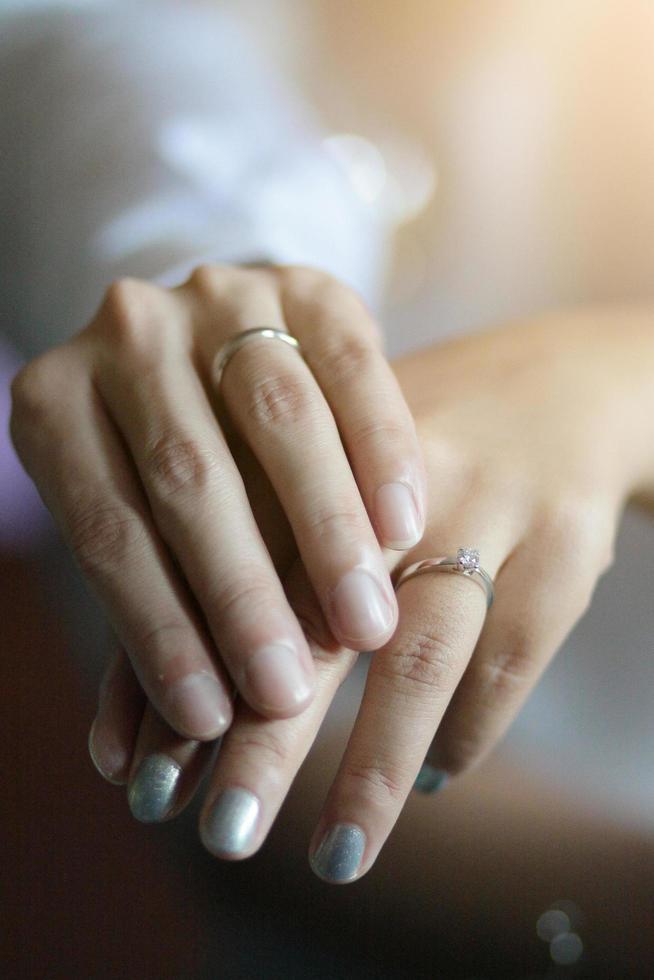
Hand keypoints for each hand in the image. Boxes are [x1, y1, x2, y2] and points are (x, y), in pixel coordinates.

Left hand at [9, 264, 425, 749]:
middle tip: (287, 692)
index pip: (103, 527)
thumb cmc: (170, 468)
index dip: (154, 629)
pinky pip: (354, 366)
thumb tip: (122, 765)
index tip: (208, 721)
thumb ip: (140, 623)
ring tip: (365, 629)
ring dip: (324, 530)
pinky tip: (406, 527)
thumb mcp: (139, 526)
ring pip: (278, 417)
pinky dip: (379, 449)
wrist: (219, 348)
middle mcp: (129, 331)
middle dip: (242, 592)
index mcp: (57, 399)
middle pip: (188, 473)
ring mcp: (221, 294)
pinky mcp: (308, 284)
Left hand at [62, 308, 653, 877]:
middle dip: (265, 738)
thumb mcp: (326, 471)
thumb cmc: (408, 445)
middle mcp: (392, 484)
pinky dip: (471, 727)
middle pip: (317, 624)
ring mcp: (486, 511)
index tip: (144, 784)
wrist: (559, 385)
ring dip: (372, 764)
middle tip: (223, 832)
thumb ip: (243, 567)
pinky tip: (432, 778)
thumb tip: (142, 709)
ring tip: (334, 858)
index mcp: (312, 453)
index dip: (186, 681)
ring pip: (422, 653)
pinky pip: (511, 658)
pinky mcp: (563, 545)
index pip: (227, 584)